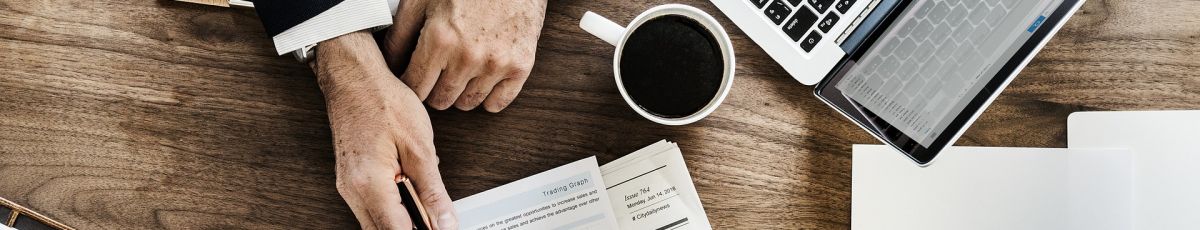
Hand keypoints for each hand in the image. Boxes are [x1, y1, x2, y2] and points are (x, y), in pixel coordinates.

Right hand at [312, 31, 456, 229]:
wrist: (355, 78)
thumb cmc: (383, 101)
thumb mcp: (420, 147)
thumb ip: (433, 191)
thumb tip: (446, 221)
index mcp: (369, 183)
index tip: (441, 229)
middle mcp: (352, 190)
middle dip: (413, 228)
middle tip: (437, 218)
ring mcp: (348, 186)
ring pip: (376, 223)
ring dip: (403, 220)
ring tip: (426, 205)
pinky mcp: (350, 180)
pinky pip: (372, 208)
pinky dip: (393, 209)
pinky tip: (410, 194)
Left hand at [384, 0, 547, 111]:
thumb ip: (401, 33)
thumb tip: (389, 62)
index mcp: (440, 38)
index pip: (415, 87)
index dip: (410, 86)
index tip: (413, 79)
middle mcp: (467, 56)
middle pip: (440, 100)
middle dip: (433, 90)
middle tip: (436, 74)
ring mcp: (496, 63)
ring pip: (467, 104)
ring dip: (459, 94)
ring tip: (459, 74)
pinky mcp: (521, 65)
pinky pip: (498, 103)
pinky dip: (488, 98)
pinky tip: (482, 81)